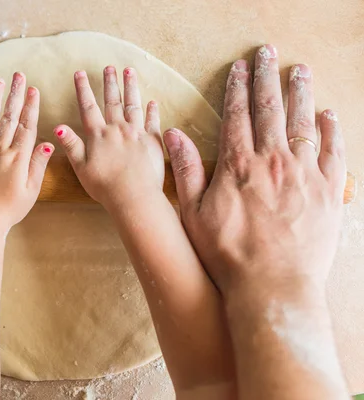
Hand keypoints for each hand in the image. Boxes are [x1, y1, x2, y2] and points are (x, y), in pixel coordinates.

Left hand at [0, 73, 53, 227]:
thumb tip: (48, 142)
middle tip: (19, 75)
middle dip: (15, 95)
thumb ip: (38, 164)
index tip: (33, 89)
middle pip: (9, 117)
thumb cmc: (10, 209)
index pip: (27, 125)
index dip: (31, 106)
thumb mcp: (31, 190)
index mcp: (17, 157)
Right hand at [53, 67, 164, 210]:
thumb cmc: (105, 186)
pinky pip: (153, 121)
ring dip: (131, 87)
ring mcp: (137, 133)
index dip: (83, 89)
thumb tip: (58, 126)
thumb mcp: (81, 167)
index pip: (88, 107)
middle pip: (112, 101)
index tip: (79, 73)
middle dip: (109, 82)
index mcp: (98, 135)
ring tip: (130, 72)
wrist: (134, 196)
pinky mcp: (153, 142)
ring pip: (133, 105)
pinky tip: (152, 102)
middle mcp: (118, 129)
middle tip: (109, 67)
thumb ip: (71, 145)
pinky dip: (152, 111)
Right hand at [164, 45, 345, 296]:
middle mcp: (273, 161)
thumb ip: (187, 170)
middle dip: (266, 78)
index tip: (239, 68)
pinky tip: (327, 114)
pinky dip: (331, 130)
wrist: (272, 286)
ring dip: (299, 93)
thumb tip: (174, 134)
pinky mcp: (328, 191)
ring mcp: (304, 174)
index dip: (237, 88)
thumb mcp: (194, 214)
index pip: (237, 116)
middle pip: (269, 110)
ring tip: (298, 70)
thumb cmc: (229, 253)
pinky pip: (333, 152)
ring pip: (302, 122)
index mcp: (239, 165)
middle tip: (267, 54)